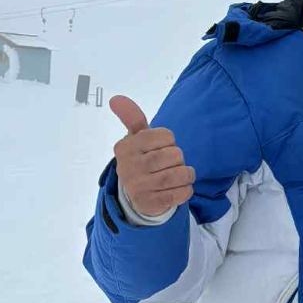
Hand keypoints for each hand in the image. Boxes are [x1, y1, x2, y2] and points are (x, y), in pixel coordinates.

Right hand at [108, 94, 195, 216]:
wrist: (136, 196)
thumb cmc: (141, 160)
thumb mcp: (136, 139)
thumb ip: (131, 118)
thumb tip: (116, 98)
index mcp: (126, 147)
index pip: (166, 136)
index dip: (169, 142)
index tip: (160, 148)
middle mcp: (129, 167)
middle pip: (175, 155)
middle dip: (179, 160)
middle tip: (169, 164)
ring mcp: (139, 187)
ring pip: (181, 174)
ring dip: (186, 174)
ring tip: (179, 176)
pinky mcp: (151, 204)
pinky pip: (182, 193)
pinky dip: (186, 190)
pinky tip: (177, 189)